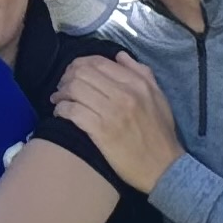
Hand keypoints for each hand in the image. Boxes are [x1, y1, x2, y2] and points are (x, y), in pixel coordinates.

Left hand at [51, 53, 183, 191]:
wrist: (164, 167)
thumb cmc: (160, 134)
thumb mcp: (159, 97)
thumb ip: (141, 73)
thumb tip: (119, 56)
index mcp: (137, 84)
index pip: (99, 62)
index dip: (79, 64)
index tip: (72, 73)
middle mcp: (124, 94)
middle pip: (82, 73)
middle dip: (67, 77)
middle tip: (62, 87)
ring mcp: (111, 112)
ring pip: (74, 89)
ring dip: (61, 94)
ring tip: (59, 100)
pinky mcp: (101, 131)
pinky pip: (72, 111)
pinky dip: (61, 110)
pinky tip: (61, 114)